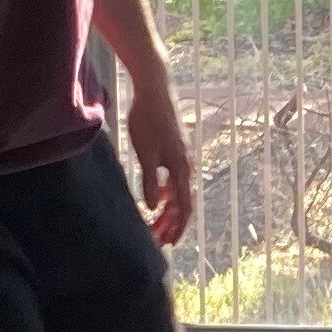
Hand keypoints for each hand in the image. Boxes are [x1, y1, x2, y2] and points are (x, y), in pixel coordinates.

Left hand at [127, 71, 193, 246]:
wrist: (155, 89)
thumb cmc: (148, 119)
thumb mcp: (146, 153)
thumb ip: (149, 181)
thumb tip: (152, 207)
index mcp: (181, 169)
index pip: (184, 207)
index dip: (177, 227)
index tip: (168, 243)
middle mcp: (186, 165)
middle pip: (182, 202)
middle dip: (171, 223)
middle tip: (158, 239)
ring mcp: (181, 157)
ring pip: (177, 191)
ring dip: (167, 209)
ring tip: (154, 221)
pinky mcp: (174, 148)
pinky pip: (173, 178)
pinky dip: (165, 191)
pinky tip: (153, 193)